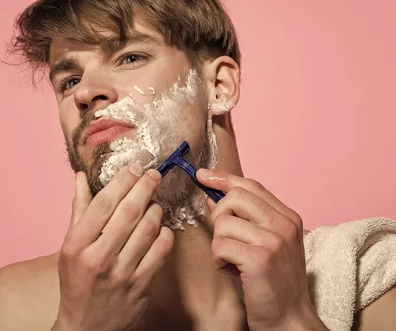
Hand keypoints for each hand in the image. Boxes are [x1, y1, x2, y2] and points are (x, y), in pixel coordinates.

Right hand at [55, 164, 174, 330]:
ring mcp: (121, 272)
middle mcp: (98, 257)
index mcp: (76, 245)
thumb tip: (81, 178)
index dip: (122, 181)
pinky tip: (161, 227)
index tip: (134, 168)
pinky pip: (160, 251)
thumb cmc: (76, 282)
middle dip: (144, 187)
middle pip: (128, 212)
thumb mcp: (68, 247)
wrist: (86, 326)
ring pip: (147, 229)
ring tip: (154, 201)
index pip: (102, 204)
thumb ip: (79, 210)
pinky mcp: (140, 285)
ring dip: (155, 209)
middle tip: (153, 174)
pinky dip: (164, 234)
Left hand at [197, 169, 326, 330]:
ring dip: (219, 245)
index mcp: (287, 217)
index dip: (223, 178)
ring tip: (233, 261)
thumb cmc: (272, 283)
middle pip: (234, 197)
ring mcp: (274, 241)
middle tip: (226, 239)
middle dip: (220, 216)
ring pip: (222, 223)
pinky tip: (232, 271)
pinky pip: (219, 245)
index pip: (251, 185)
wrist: (289, 320)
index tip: (203, 175)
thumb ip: (242, 219)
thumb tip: (212, 198)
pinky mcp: (260, 258)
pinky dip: (218, 260)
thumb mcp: (263, 245)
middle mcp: (284, 225)